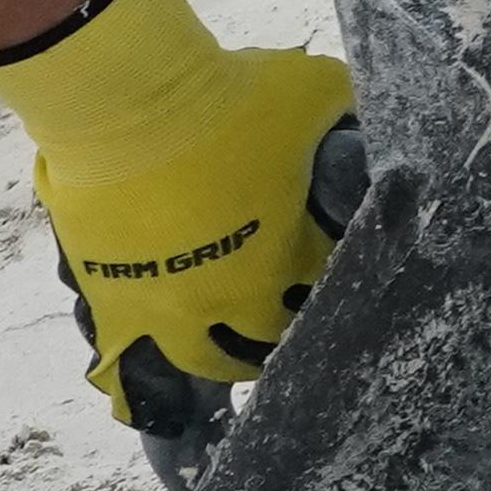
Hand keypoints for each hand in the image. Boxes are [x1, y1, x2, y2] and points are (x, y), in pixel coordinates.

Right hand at [0, 0, 352, 423]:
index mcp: (291, 255)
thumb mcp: (315, 92)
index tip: (330, 282)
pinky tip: (138, 397)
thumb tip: (377, 113)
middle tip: (286, 334)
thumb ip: (346, 112)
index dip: (331, 285)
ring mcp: (171, 307)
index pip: (325, 290)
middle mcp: (236, 295)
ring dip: (222, 362)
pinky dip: (130, 382)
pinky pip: (119, 363)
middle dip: (281, 337)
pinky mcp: (114, 302)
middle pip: (268, 339)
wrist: (129, 106)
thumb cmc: (231, 95)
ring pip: (205, 360)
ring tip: (229, 361)